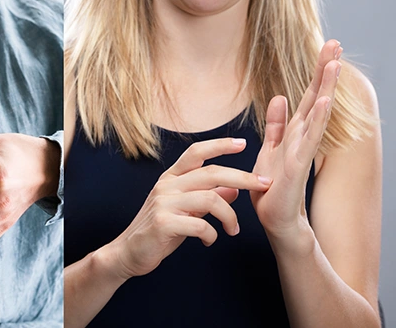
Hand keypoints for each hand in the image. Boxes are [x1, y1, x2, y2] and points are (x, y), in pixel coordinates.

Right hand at [100, 138, 271, 279]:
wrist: (130, 252)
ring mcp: (164, 203)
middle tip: (265, 184)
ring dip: (230, 216)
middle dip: (243, 177)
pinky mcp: (164, 223)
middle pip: (211, 173)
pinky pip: (201, 225)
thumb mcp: (186, 210)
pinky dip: (213, 235)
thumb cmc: (160, 231)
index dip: (220, 145)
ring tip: (233, 230)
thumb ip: (208, 197)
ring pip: (211, 199)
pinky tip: (209, 241)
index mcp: (171, 178)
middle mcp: (167, 185)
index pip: (196, 153)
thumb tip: (234, 188)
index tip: (243, 143)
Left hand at [252, 40, 341, 245]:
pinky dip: (317, 120)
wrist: (276, 219)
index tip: (328, 47)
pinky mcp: (298, 165)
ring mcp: (303, 150)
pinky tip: (325, 103)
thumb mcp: (270, 149)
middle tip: (335, 43)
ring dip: (326, 89)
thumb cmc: (273, 186)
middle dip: (325, 71)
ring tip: (335, 65)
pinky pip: (308, 139)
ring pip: (317, 113)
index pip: (309, 96)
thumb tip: (280, 96)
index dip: (317, 72)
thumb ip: (276, 125)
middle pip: (317, 98)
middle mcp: (304, 137)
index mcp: (295, 131)